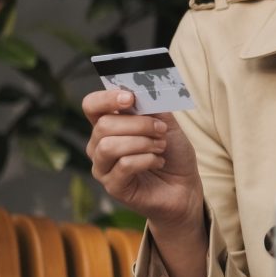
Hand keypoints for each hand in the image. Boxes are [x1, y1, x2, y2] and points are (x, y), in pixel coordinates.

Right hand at [83, 89, 203, 229]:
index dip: (106, 98)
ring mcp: (103, 167)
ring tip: (160, 147)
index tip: (130, 97)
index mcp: (109, 125)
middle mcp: (99, 145)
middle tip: (161, 130)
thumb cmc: (173, 153)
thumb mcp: (166, 123)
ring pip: (110, 146)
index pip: (91, 105)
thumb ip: (152, 106)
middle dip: (139, 124)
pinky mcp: (112, 186)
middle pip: (104, 125)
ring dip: (143, 142)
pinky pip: (124, 165)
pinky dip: (147, 159)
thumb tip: (139, 89)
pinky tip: (158, 161)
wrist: (184, 186)